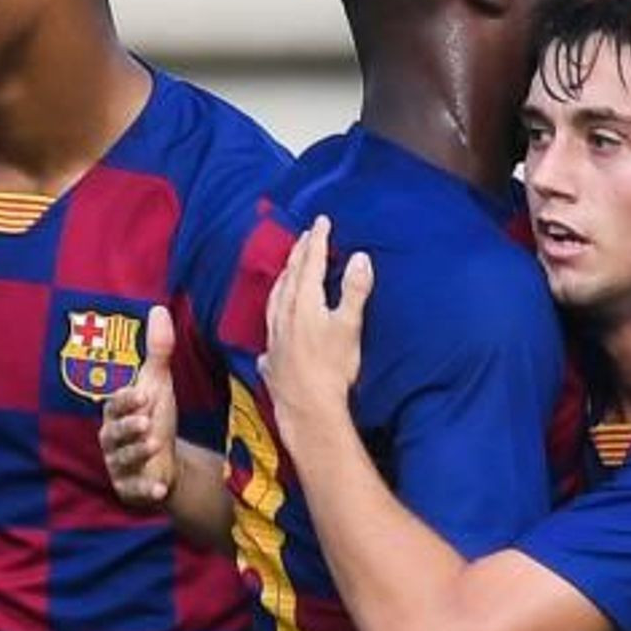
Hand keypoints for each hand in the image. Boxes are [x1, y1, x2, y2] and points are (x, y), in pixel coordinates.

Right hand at [100, 304, 180, 507]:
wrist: (163, 461)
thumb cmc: (154, 417)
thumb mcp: (158, 384)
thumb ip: (158, 350)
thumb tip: (160, 308)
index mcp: (115, 412)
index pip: (115, 404)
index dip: (126, 400)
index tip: (143, 394)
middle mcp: (112, 439)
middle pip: (114, 433)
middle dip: (128, 428)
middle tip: (146, 422)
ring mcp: (120, 465)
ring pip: (123, 460)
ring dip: (137, 453)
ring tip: (155, 444)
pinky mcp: (131, 488)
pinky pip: (135, 491)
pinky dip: (146, 491)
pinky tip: (159, 490)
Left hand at [264, 218, 371, 439]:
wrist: (308, 409)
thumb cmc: (332, 368)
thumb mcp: (349, 325)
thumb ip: (354, 290)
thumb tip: (360, 257)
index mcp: (303, 303)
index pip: (309, 263)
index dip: (316, 240)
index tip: (320, 221)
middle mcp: (284, 316)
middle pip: (289, 277)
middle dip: (298, 254)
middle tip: (305, 238)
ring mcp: (275, 338)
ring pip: (275, 300)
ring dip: (283, 280)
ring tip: (288, 270)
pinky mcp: (272, 360)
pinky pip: (270, 330)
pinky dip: (275, 318)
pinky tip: (277, 325)